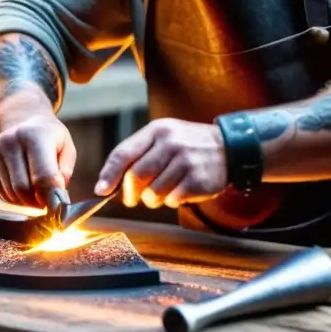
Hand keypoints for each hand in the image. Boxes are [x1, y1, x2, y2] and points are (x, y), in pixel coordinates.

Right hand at [0, 113, 76, 207]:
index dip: (52, 197)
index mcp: (35, 135)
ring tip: (37, 193)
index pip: (43, 176)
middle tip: (47, 202)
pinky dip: (15, 198)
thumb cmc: (50, 138)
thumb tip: (55, 198)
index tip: (59, 208)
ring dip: (27, 202)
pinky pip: (2, 194)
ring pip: (11, 194)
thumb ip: (64, 172)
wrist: (24, 120)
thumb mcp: (66, 148)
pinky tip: (23, 185)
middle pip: (23, 189)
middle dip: (38, 202)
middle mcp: (11, 141)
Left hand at [94, 118, 226, 208]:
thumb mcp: (165, 137)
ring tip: (161, 192)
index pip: (124, 153)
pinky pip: (172, 200)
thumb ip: (139, 153)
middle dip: (130, 193)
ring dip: (152, 199)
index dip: (109, 174)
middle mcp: (171, 143)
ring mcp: (186, 161)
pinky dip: (171, 201)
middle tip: (132, 199)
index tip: (100, 190)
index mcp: (158, 130)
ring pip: (153, 192)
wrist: (229, 147)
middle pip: (136, 176)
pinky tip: (179, 191)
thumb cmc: (188, 145)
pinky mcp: (198, 180)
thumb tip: (110, 181)